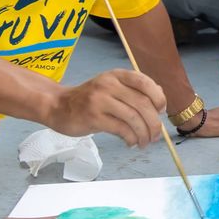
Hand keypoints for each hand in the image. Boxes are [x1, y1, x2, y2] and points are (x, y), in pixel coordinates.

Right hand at [49, 69, 167, 146]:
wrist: (58, 106)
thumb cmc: (89, 99)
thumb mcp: (111, 87)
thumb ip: (134, 90)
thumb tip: (160, 98)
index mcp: (116, 75)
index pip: (145, 82)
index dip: (158, 98)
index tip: (160, 111)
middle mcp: (109, 85)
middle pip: (142, 104)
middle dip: (154, 123)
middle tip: (156, 135)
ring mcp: (100, 101)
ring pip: (133, 118)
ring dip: (144, 134)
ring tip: (145, 142)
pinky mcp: (93, 117)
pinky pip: (121, 129)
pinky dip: (131, 138)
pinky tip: (131, 142)